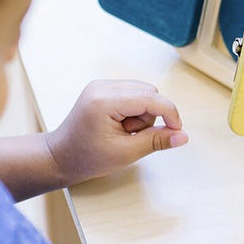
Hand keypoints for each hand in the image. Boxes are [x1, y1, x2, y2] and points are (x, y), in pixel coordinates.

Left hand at [44, 80, 188, 183]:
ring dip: (142, 114)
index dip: (170, 114)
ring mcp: (101, 85)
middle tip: (132, 137)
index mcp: (105, 101)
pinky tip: (120, 125)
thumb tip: (182, 136)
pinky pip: (132, 93)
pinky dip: (133, 110)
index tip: (177, 131)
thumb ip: (156, 141)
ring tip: (123, 132)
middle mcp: (102, 86)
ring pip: (142, 92)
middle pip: (149, 92)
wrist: (60, 157)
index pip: (150, 98)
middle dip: (150, 116)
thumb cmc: (87, 158)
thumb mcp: (126, 153)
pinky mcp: (102, 88)